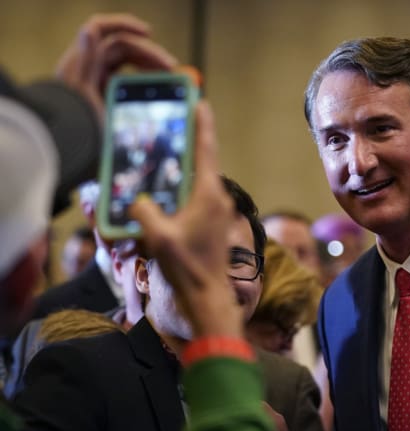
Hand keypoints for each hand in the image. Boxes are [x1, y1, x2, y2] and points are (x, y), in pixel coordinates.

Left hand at [56, 13, 177, 121]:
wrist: (72, 150)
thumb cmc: (76, 126)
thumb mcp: (81, 95)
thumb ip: (86, 62)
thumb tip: (90, 30)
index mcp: (84, 63)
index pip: (106, 32)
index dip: (126, 25)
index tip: (149, 32)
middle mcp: (92, 69)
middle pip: (125, 49)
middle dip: (150, 54)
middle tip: (172, 67)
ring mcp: (102, 83)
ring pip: (131, 65)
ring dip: (152, 67)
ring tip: (171, 78)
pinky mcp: (110, 98)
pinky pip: (131, 82)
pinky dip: (146, 81)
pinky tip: (160, 89)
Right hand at [129, 101, 242, 337]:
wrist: (207, 295)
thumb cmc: (186, 267)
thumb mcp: (158, 237)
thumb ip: (143, 211)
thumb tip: (135, 201)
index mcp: (208, 194)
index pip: (205, 150)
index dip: (202, 124)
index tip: (200, 102)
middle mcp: (218, 198)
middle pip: (201, 163)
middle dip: (187, 144)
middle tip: (171, 128)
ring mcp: (219, 211)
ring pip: (199, 181)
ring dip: (183, 170)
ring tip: (163, 160)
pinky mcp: (215, 222)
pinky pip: (199, 196)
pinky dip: (185, 189)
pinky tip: (168, 194)